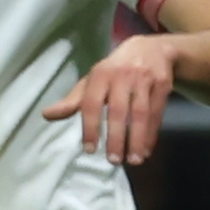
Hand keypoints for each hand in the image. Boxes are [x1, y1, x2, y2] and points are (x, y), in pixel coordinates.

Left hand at [42, 34, 177, 164]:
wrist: (151, 48)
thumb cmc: (115, 70)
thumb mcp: (93, 81)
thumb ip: (73, 100)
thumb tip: (46, 115)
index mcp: (100, 75)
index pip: (92, 103)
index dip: (89, 127)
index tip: (89, 149)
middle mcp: (122, 76)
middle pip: (118, 111)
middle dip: (116, 137)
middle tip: (112, 160)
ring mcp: (145, 79)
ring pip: (141, 114)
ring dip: (137, 139)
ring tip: (133, 161)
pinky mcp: (163, 84)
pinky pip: (157, 113)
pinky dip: (151, 134)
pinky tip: (146, 150)